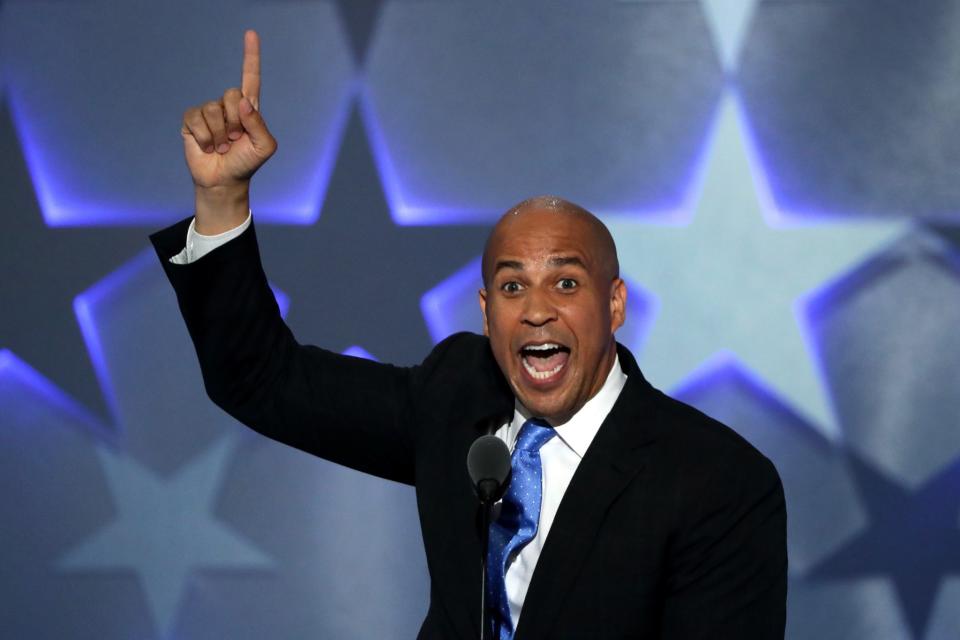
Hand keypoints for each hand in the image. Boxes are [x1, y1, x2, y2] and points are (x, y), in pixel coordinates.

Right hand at [181, 30, 276, 230]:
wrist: (224, 181)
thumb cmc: (246, 163)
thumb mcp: (264, 147)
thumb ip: (259, 124)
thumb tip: (243, 102)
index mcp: (249, 109)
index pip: (250, 78)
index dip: (250, 56)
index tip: (250, 33)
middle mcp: (228, 106)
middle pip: (232, 95)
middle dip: (236, 122)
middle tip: (235, 140)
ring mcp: (208, 113)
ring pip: (213, 110)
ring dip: (220, 134)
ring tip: (222, 146)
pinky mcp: (191, 122)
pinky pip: (196, 119)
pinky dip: (205, 137)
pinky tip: (208, 146)